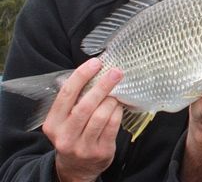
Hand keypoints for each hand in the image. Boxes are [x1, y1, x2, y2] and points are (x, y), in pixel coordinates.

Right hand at [42, 58, 123, 181]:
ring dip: (112, 100)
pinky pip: (113, 125)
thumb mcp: (64, 120)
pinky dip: (118, 112)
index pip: (66, 94)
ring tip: (117, 93)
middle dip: (103, 85)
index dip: (82, 75)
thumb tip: (91, 69)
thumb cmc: (73, 134)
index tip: (96, 62)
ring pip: (101, 115)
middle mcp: (65, 136)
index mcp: (53, 124)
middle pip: (86, 105)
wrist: (76, 168)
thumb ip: (73, 99)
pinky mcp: (101, 152)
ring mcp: (83, 146)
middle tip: (116, 72)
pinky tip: (119, 106)